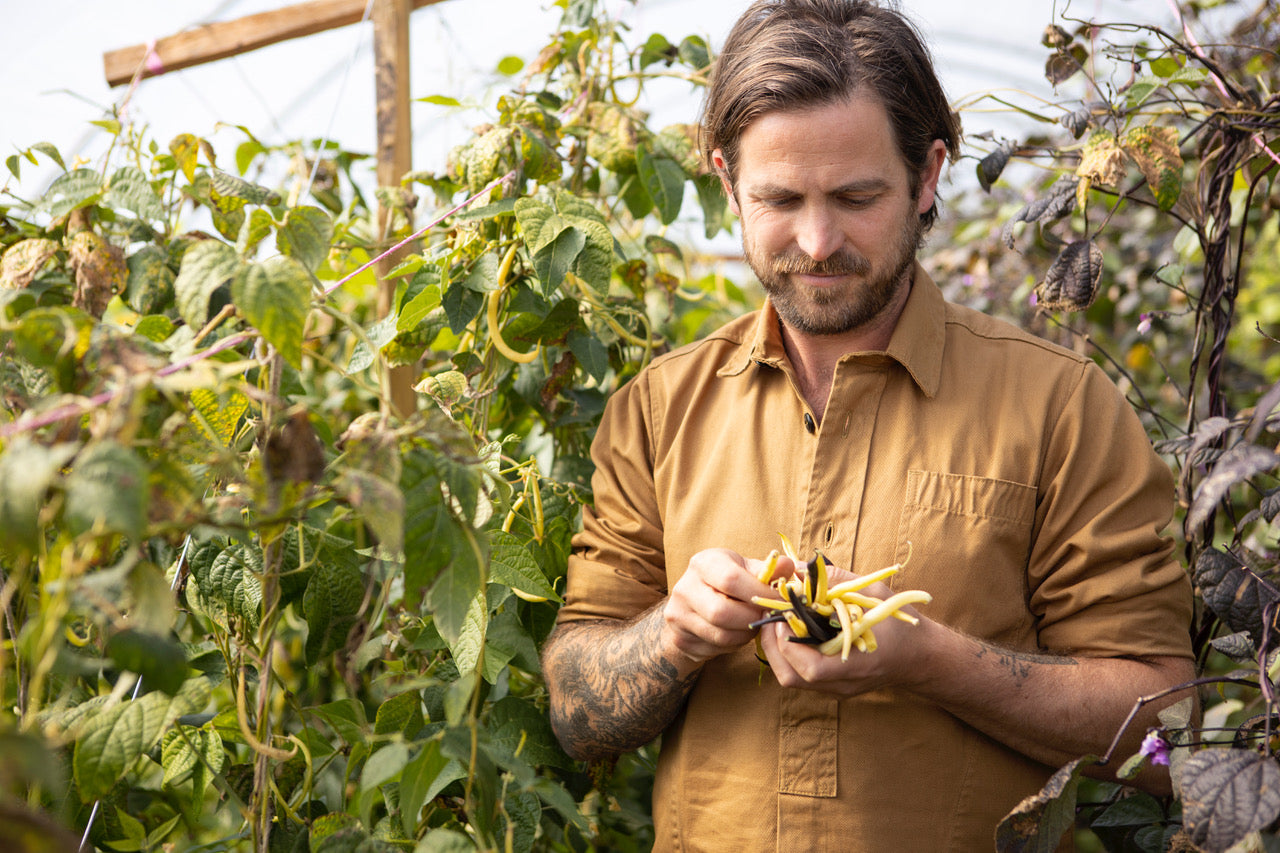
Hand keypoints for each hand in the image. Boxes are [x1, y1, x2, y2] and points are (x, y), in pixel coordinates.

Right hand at [661, 548, 794, 663]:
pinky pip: (716, 648)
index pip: (730, 580)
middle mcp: (684, 587)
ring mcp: (678, 615)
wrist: (693, 603)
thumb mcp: (745, 568)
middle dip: (752, 617)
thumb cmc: (727, 582)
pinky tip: (738, 633)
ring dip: (746, 634)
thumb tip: (789, 566)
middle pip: (722, 612)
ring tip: (753, 623)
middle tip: (766, 615)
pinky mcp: (680, 638)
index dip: (760, 593)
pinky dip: (734, 645)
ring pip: (721, 635)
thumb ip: (768, 570)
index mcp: (703, 563)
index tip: (779, 599)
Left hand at [757, 563, 933, 695]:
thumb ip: (838, 581)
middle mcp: (842, 684)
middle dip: (772, 646)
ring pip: (792, 679)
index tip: (783, 614)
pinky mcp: (834, 687)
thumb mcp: (874, 594)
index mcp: (856, 664)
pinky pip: (802, 676)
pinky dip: (790, 655)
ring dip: (778, 651)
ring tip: (779, 622)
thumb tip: (799, 567)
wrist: (923, 657)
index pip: (810, 668)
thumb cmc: (902, 624)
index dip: (787, 642)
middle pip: (791, 678)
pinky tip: (793, 632)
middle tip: (772, 617)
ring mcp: (836, 689)